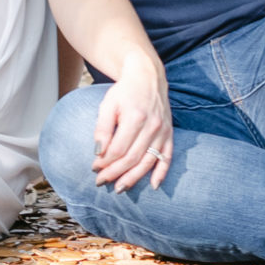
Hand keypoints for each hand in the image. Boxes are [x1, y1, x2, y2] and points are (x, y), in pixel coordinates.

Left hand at [91, 53, 172, 192]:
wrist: (147, 76)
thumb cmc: (124, 91)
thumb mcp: (108, 104)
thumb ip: (102, 128)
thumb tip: (98, 153)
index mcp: (135, 117)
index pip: (118, 149)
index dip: (105, 162)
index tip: (94, 168)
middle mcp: (152, 126)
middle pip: (132, 158)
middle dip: (115, 173)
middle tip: (101, 181)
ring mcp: (163, 131)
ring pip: (148, 162)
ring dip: (133, 178)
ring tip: (119, 188)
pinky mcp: (170, 134)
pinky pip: (167, 157)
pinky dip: (161, 173)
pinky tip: (154, 186)